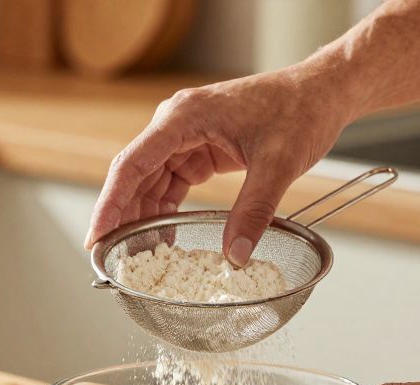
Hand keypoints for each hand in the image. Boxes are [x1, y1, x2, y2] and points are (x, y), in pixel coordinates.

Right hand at [84, 61, 353, 265]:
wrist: (322, 92)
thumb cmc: (300, 111)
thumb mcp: (279, 164)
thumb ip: (254, 210)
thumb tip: (234, 255)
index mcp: (184, 117)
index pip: (132, 163)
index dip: (111, 203)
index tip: (97, 236)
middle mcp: (177, 124)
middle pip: (134, 175)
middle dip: (121, 216)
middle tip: (111, 257)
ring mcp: (186, 137)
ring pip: (149, 182)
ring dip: (142, 217)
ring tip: (137, 255)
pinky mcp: (200, 149)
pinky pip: (171, 183)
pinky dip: (165, 211)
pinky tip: (164, 238)